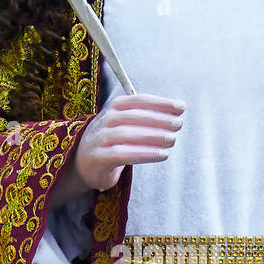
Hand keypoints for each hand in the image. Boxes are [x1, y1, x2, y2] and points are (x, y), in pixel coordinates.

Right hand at [60, 92, 185, 200]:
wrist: (83, 163)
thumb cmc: (111, 142)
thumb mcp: (124, 124)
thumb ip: (144, 118)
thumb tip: (175, 116)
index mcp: (114, 107)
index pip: (139, 100)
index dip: (160, 103)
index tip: (181, 107)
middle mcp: (105, 120)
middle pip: (134, 116)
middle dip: (159, 119)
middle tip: (179, 124)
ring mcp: (100, 138)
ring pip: (128, 134)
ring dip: (153, 136)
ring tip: (172, 140)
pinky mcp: (99, 157)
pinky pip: (123, 154)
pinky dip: (144, 154)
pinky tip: (162, 154)